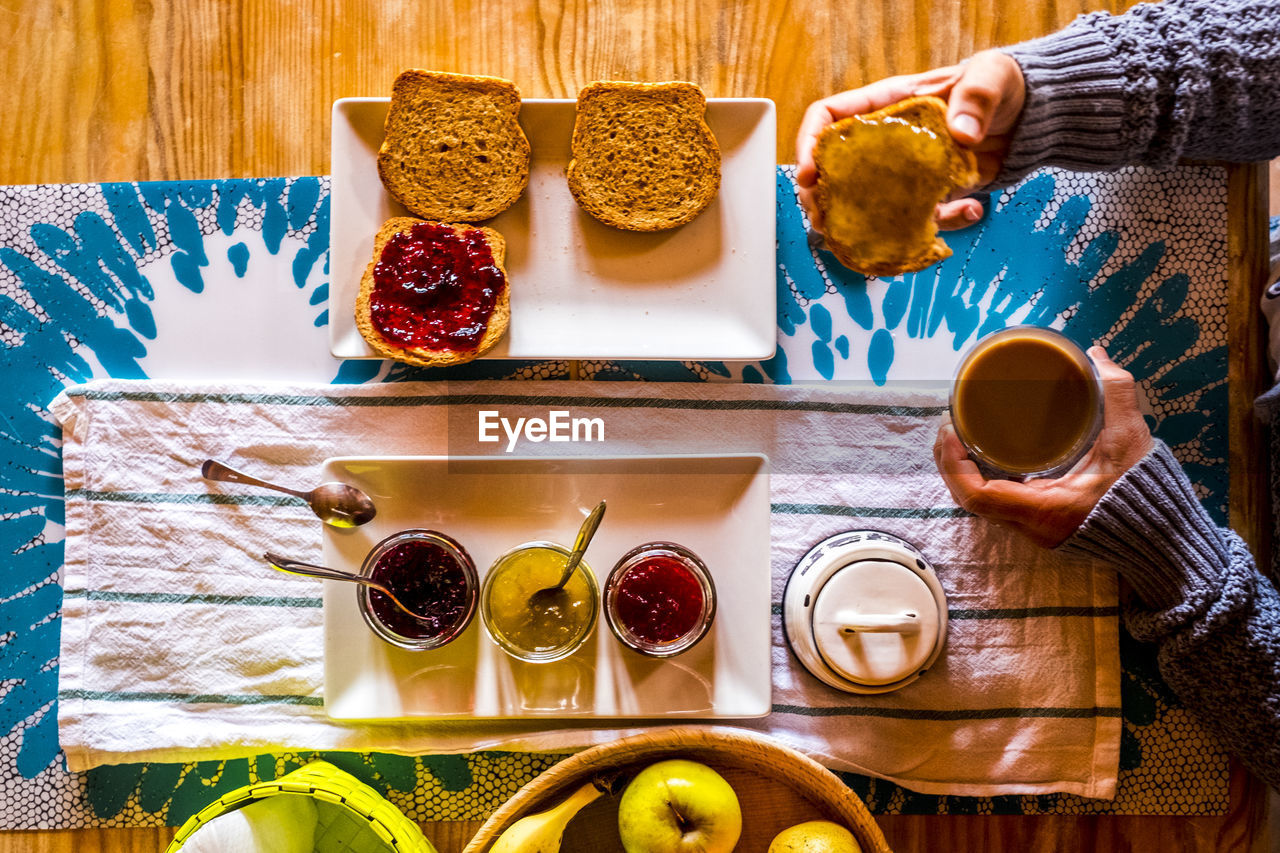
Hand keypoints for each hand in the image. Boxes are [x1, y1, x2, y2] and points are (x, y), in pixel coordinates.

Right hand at [795, 50, 1025, 232]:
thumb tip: (961, 133)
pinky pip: (919, 222)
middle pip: (833, 169)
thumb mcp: (990, 77)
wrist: (1030, 118)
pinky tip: (970, 212)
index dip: (809, 144)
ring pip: (866, 205)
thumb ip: (977, 96)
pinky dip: (939, 229)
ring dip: (866, 228)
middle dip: (822, 199)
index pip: (829, 118)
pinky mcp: (930, 196)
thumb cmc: (1000, 87)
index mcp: (888, 105)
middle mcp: (887, 142)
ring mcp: (905, 173)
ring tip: (881, 240)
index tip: (808, 173)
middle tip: (825, 221)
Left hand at [933, 346, 1153, 547]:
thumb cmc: (1147, 495)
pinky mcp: (1040, 523)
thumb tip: (1097, 356)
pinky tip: (984, 452)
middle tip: (950, 425)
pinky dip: (983, 477)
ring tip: (960, 433)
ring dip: (963, 470)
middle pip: (969, 498)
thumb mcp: (1130, 440)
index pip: (977, 495)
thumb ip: (1115, 394)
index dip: (954, 464)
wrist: (1165, 538)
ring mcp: (1033, 528)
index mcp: (1043, 510)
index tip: (952, 431)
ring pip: (980, 502)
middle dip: (951, 461)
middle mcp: (1031, 525)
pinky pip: (997, 502)